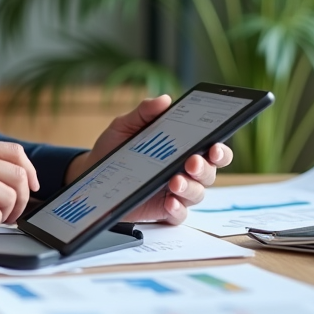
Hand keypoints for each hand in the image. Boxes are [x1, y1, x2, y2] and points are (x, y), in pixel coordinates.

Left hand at [63, 95, 233, 224]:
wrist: (93, 171)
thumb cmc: (115, 147)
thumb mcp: (126, 126)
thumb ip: (144, 113)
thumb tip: (164, 100)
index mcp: (183, 148)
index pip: (211, 149)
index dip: (219, 149)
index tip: (215, 145)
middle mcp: (184, 170)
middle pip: (209, 172)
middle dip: (204, 168)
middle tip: (192, 162)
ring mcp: (175, 192)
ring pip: (197, 193)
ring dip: (190, 187)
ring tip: (174, 181)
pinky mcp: (163, 210)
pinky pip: (178, 213)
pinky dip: (177, 209)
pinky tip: (169, 202)